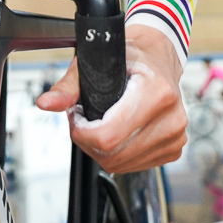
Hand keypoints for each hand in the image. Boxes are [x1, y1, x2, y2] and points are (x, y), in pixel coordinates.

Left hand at [38, 27, 185, 173]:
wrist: (157, 57)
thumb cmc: (129, 57)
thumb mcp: (95, 62)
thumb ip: (68, 87)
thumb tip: (46, 103)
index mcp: (157, 92)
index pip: (109, 135)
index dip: (83, 132)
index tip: (78, 118)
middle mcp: (171, 117)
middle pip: (114, 154)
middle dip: (89, 142)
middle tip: (85, 120)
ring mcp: (175, 135)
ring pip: (123, 164)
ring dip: (103, 149)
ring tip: (101, 123)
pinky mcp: (174, 149)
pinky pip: (136, 165)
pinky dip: (119, 154)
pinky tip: (118, 133)